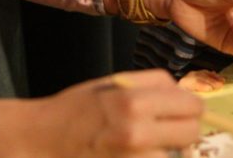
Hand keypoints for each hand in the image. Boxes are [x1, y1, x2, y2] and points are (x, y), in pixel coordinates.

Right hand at [0, 69, 201, 157]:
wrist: (40, 141)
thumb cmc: (76, 108)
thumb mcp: (114, 83)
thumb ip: (153, 85)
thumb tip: (185, 92)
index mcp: (135, 102)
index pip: (191, 106)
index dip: (190, 107)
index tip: (182, 110)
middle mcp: (137, 134)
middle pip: (191, 133)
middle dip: (185, 131)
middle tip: (169, 130)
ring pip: (177, 156)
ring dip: (171, 151)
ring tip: (152, 145)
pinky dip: (155, 157)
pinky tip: (140, 153)